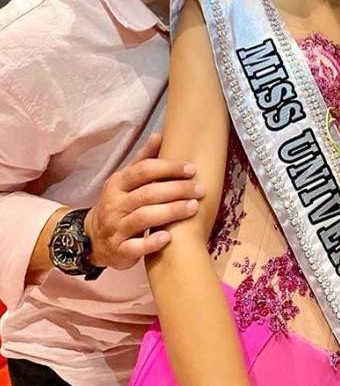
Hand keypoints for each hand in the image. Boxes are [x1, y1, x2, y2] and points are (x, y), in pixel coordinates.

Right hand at [84, 133, 203, 268]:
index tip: (192, 169)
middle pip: (147, 194)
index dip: (168, 168)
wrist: (93, 238)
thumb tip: (160, 134)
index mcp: (117, 183)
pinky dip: (151, 242)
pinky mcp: (119, 251)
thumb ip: (143, 159)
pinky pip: (135, 247)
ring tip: (193, 207)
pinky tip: (169, 237)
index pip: (143, 171)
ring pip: (143, 218)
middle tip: (200, 189)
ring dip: (171, 212)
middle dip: (176, 190)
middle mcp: (114, 204)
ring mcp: (116, 228)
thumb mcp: (125, 180)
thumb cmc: (119, 203)